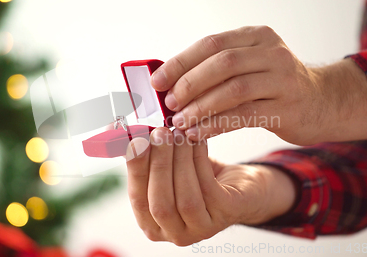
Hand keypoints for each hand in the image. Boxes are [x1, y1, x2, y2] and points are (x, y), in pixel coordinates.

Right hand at [125, 127, 295, 245]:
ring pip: (186, 197)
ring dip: (180, 160)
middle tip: (160, 133)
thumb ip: (148, 157)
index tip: (136, 142)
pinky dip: (199, 160)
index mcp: (154, 224)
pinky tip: (197, 140)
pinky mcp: (226, 215)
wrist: (241, 187)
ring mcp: (202, 228)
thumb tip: (125, 133)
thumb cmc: (199, 177)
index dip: (136, 170)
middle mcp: (176, 233)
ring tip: (178, 133)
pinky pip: (208, 188)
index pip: (138, 200)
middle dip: (159, 165)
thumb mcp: (169, 168)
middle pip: (160, 204)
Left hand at [150, 26, 366, 144]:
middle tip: (168, 103)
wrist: (322, 102)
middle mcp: (272, 53)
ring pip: (233, 90)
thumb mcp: (250, 66)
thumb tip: (169, 85)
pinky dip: (216, 125)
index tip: (157, 81)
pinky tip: (198, 133)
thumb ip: (217, 70)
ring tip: (179, 122)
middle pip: (222, 63)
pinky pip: (244, 116)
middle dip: (188, 83)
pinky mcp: (288, 108)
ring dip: (200, 107)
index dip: (181, 62)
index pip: (212, 44)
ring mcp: (283, 79)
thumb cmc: (273, 86)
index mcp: (257, 37)